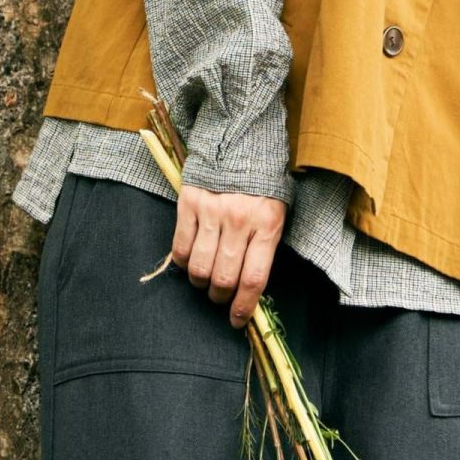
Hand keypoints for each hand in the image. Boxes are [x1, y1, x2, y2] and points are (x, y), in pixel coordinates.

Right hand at [169, 185, 286, 327]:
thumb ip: (266, 245)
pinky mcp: (189, 203)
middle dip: (221, 297)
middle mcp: (239, 220)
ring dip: (201, 283)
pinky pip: (181, 247)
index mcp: (267, 224)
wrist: (242, 139)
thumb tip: (251, 286)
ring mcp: (212, 212)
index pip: (254, 278)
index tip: (237, 320)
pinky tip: (192, 258)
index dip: (243, 306)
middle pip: (223, 278)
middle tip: (221, 295)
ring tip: (206, 278)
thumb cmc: (264, 182)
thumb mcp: (278, 210)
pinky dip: (185, 262)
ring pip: (200, 268)